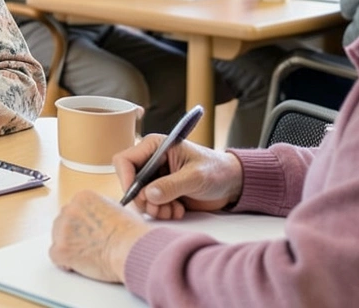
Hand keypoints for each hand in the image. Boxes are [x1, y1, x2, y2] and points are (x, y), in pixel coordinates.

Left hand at [49, 190, 148, 282]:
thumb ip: (100, 209)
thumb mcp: (117, 209)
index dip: (81, 224)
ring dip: (68, 247)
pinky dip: (64, 262)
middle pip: (62, 223)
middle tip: (87, 245)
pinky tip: (77, 264)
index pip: (73, 209)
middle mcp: (70, 209)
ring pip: (57, 238)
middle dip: (73, 235)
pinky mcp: (61, 249)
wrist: (131, 249)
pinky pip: (55, 256)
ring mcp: (63, 229)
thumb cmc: (131, 233)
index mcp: (83, 198)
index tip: (87, 232)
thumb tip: (97, 216)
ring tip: (87, 255)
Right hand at [113, 134, 243, 219]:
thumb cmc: (217, 170)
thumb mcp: (195, 176)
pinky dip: (162, 212)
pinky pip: (151, 205)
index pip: (125, 160)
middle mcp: (151, 161)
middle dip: (143, 199)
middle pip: (130, 182)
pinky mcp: (162, 192)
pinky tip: (178, 211)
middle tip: (158, 209)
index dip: (126, 178)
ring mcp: (156, 177)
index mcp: (155, 146)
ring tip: (173, 212)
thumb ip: (172, 185)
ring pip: (140, 197)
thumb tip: (148, 195)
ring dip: (154, 209)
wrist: (233, 183)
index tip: (138, 196)